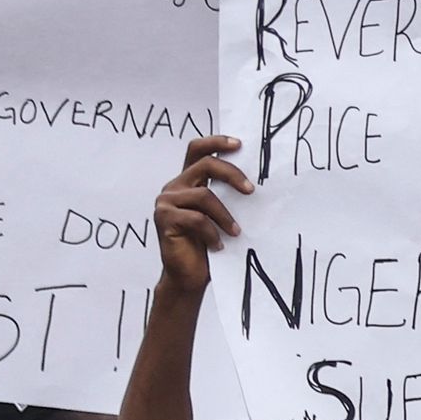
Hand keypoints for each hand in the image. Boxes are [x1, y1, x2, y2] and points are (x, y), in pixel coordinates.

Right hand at [151, 134, 252, 298]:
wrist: (190, 277)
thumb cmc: (209, 247)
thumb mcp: (222, 217)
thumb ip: (228, 197)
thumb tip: (257, 184)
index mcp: (187, 181)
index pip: (198, 150)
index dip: (217, 142)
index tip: (240, 145)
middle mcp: (175, 187)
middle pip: (205, 164)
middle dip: (232, 174)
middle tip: (251, 190)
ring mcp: (166, 201)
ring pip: (204, 194)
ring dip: (226, 215)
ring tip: (237, 232)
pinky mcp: (164, 218)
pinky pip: (196, 218)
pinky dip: (212, 233)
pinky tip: (219, 246)